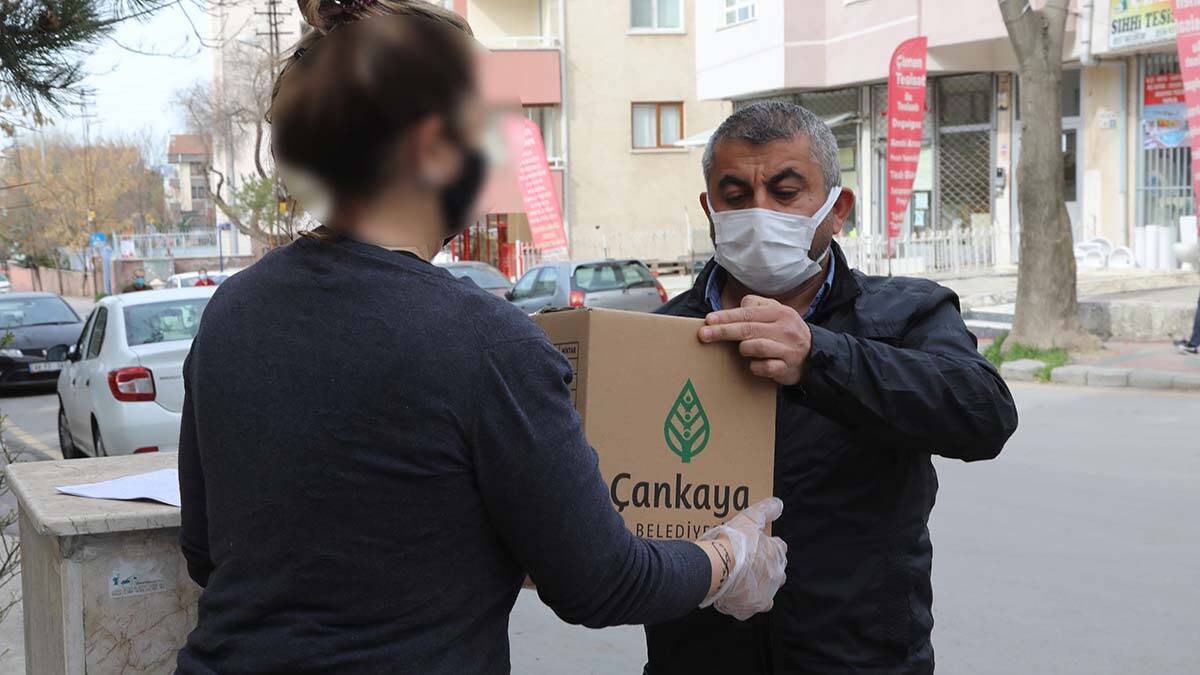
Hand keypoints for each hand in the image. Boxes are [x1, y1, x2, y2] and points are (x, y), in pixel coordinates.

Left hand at [698, 295, 811, 384]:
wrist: (813, 354)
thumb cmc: (785, 332)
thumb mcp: (776, 313)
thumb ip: (755, 307)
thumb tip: (733, 309)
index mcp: (779, 313)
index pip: (748, 312)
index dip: (726, 317)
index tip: (708, 320)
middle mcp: (784, 329)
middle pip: (747, 329)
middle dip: (722, 331)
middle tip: (704, 335)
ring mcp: (787, 349)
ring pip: (754, 347)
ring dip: (744, 350)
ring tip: (745, 350)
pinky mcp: (787, 368)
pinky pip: (764, 368)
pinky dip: (755, 367)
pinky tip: (755, 365)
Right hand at [698, 497, 786, 620]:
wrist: (718, 566)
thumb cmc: (734, 541)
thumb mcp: (749, 519)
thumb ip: (766, 510)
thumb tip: (779, 504)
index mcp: (776, 554)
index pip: (779, 549)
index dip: (768, 546)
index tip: (756, 545)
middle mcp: (775, 576)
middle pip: (776, 572)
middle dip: (766, 568)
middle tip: (748, 563)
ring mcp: (763, 594)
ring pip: (765, 592)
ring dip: (756, 587)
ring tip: (740, 580)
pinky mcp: (748, 608)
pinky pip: (748, 608)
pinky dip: (742, 603)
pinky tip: (733, 596)